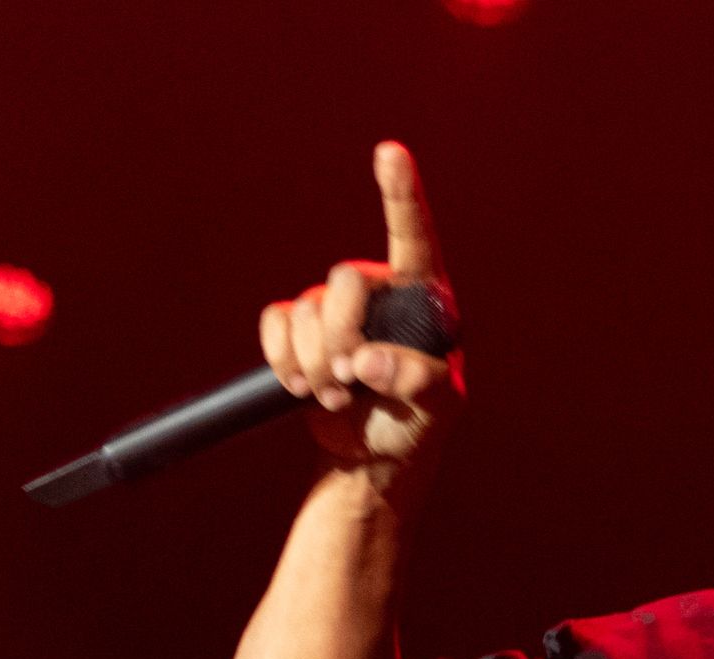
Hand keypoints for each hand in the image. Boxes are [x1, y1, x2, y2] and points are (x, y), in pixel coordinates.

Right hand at [258, 142, 464, 489]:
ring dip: (317, 361)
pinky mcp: (301, 327)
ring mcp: (336, 307)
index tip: (390, 152)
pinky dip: (284, 358)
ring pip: (307, 310)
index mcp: (423, 297)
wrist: (375, 451)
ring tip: (340, 395)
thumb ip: (415, 379)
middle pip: (344, 281)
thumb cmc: (419, 421)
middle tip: (354, 380)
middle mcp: (379, 291)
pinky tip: (303, 387)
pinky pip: (277, 323)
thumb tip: (367, 359)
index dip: (400, 194)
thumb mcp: (436, 406)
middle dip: (342, 335)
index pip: (413, 237)